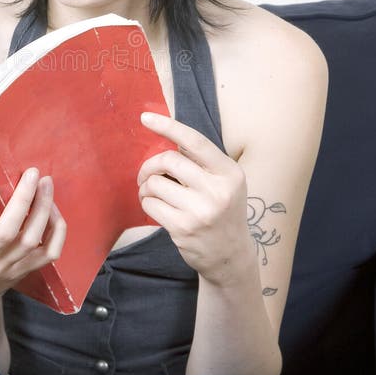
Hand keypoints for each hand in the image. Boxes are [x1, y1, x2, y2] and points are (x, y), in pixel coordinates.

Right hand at [0, 164, 65, 317]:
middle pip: (6, 232)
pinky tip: (53, 208)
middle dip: (22, 200)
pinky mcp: (24, 271)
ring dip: (43, 209)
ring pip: (31, 240)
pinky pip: (49, 253)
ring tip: (45, 182)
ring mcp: (5, 267)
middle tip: (31, 172)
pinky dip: (57, 231)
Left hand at [137, 112, 253, 284]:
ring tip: (153, 194)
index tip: (145, 118)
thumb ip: (202, 161)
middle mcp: (218, 190)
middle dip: (150, 165)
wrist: (230, 256)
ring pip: (155, 183)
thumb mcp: (225, 182)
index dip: (168, 126)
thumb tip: (167, 135)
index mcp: (229, 172)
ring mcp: (200, 211)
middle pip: (168, 161)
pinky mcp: (183, 228)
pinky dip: (147, 203)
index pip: (195, 142)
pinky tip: (156, 208)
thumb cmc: (222, 210)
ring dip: (147, 187)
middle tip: (146, 174)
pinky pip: (150, 204)